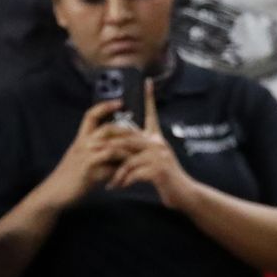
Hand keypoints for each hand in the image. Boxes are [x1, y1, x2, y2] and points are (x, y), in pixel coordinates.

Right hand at [36, 101, 134, 206]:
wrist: (55, 192)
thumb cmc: (71, 177)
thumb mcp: (81, 159)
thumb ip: (97, 152)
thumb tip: (118, 151)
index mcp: (81, 139)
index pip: (91, 115)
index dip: (105, 106)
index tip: (120, 102)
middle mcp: (83, 143)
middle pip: (108, 128)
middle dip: (129, 131)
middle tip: (143, 136)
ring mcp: (85, 155)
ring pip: (113, 145)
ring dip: (129, 150)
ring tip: (140, 156)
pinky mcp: (88, 168)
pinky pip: (110, 163)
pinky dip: (121, 166)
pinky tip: (128, 171)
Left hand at [108, 83, 197, 208]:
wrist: (184, 195)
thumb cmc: (166, 179)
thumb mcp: (155, 160)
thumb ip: (141, 150)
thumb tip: (123, 144)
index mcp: (157, 139)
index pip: (151, 114)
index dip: (149, 98)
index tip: (147, 81)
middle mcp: (158, 143)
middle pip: (127, 137)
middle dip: (107, 146)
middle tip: (91, 152)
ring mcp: (159, 156)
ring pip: (127, 156)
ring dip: (115, 171)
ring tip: (107, 181)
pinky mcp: (159, 170)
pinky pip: (133, 172)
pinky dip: (122, 180)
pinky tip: (116, 187)